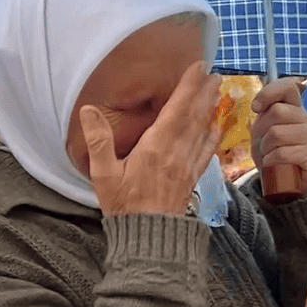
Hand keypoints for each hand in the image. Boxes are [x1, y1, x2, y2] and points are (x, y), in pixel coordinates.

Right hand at [81, 61, 221, 215]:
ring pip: (203, 131)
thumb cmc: (124, 205)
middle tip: (214, 73)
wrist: (150, 237)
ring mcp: (188, 165)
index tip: (198, 69)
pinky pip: (207, 151)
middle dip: (204, 93)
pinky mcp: (192, 177)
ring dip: (211, 109)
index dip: (188, 87)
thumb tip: (88, 110)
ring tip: (218, 92)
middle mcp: (178, 152)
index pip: (176, 110)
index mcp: (156, 147)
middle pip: (195, 116)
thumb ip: (98, 141)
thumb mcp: (103, 174)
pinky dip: (213, 135)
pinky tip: (217, 126)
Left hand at [250, 77, 306, 194]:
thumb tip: (258, 106)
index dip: (268, 93)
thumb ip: (264, 114)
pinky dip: (271, 161)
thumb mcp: (265, 131)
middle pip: (277, 111)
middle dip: (261, 130)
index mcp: (297, 110)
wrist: (290, 185)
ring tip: (270, 157)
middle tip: (263, 145)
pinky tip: (275, 166)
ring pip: (277, 133)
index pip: (288, 87)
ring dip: (265, 148)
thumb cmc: (276, 155)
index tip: (256, 108)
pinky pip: (282, 153)